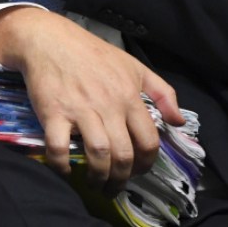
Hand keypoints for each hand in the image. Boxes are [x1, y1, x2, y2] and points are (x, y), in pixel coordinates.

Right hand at [0, 6, 183, 195]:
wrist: (49, 40)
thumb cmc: (92, 53)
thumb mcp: (134, 66)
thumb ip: (162, 92)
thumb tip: (178, 122)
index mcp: (129, 96)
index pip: (148, 141)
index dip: (146, 163)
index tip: (137, 171)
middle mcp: (108, 105)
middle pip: (123, 154)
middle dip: (121, 179)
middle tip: (114, 186)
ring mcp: (80, 110)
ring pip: (98, 154)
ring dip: (98, 177)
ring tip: (95, 184)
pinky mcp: (53, 112)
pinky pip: (59, 147)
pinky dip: (62, 166)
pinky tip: (65, 171)